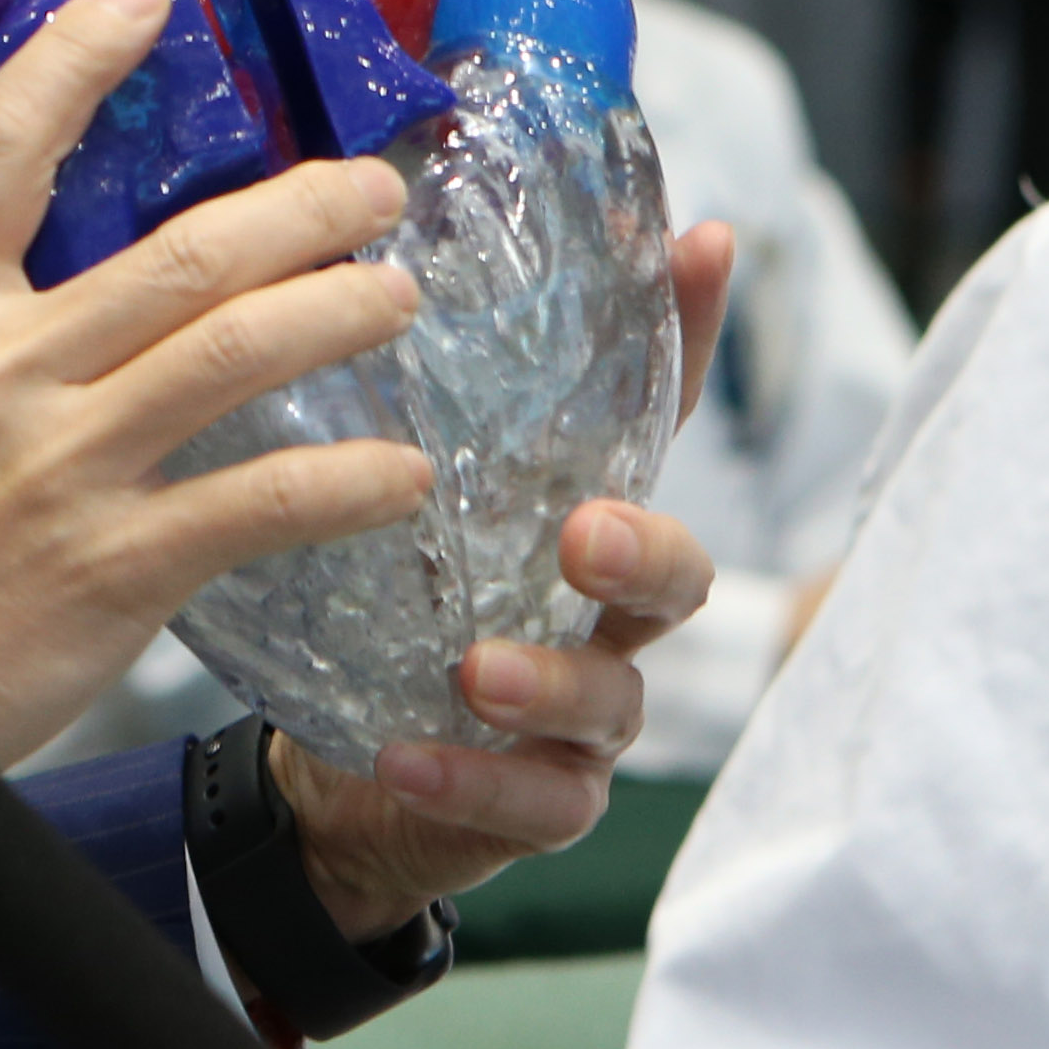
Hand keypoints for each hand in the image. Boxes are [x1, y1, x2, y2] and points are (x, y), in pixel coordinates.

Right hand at [0, 0, 435, 866]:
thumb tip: (25, 260)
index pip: (2, 145)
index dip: (78, 57)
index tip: (147, 1)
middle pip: (184, 251)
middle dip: (305, 207)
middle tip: (372, 189)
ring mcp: (60, 467)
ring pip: (239, 351)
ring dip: (343, 310)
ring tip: (397, 297)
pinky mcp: (112, 567)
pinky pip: (261, 501)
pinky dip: (349, 481)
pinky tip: (401, 474)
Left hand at [281, 219, 736, 937]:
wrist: (347, 779)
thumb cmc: (391, 621)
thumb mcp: (392, 508)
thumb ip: (402, 412)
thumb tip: (345, 255)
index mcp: (580, 519)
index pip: (650, 415)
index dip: (687, 332)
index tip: (702, 244)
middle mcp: (606, 615)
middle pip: (677, 573)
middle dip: (643, 548)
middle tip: (585, 530)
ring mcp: (586, 717)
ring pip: (611, 700)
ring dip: (548, 681)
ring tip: (474, 668)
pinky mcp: (544, 803)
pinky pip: (536, 804)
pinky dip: (473, 781)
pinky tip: (406, 757)